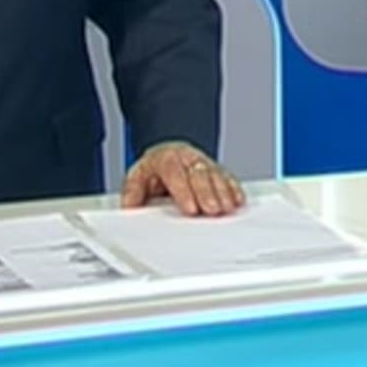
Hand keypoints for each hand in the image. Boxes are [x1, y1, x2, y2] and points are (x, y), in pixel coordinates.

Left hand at [120, 141, 244, 216]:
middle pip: (199, 173)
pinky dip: (233, 189)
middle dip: (207, 193)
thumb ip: (133, 193)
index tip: (191, 208)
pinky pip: (227, 177)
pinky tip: (237, 200)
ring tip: (228, 208)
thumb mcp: (137, 178)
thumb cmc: (154, 171)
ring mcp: (203, 163)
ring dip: (223, 192)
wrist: (167, 155)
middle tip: (213, 211)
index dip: (184, 191)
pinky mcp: (215, 170)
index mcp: (166, 158)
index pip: (175, 172)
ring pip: (215, 174)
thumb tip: (129, 206)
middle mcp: (187, 158)